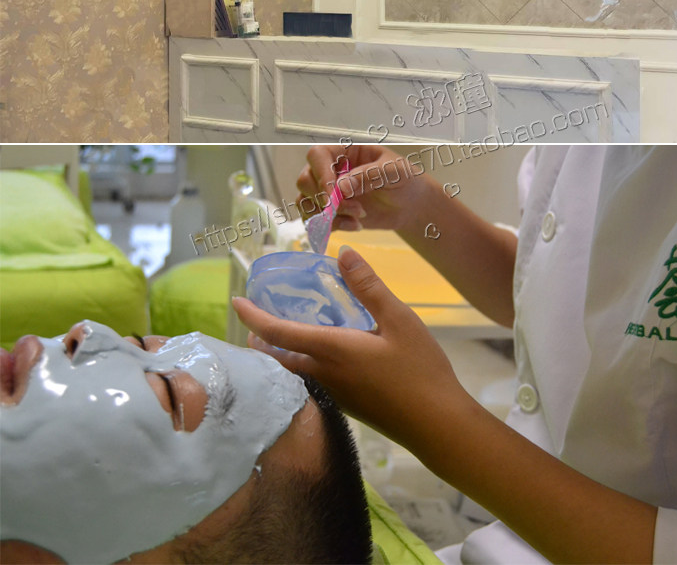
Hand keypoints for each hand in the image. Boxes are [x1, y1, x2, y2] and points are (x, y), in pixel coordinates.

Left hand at [232, 246, 468, 451]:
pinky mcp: (348, 406)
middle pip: (279, 357)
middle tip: (257, 317)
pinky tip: (323, 354)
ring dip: (281, 352)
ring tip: (283, 332)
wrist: (437, 426)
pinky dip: (303, 363)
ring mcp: (335, 395)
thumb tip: (344, 252)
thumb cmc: (419, 370)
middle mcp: (324, 375)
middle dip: (262, 338)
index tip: (236, 301)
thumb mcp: (399, 320)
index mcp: (331, 350)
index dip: (253, 317)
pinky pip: (313, 380)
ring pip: (295, 371)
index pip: (278, 333)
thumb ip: (369, 287)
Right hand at [296, 145, 433, 232]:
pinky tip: (355, 226)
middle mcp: (330, 169)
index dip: (320, 174)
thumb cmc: (404, 179)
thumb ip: (369, 175)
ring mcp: (327, 192)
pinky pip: (315, 220)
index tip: (332, 195)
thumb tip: (341, 187)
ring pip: (305, 202)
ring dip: (327, 216)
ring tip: (357, 219)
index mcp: (344, 151)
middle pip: (305, 180)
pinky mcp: (330, 212)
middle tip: (356, 209)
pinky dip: (331, 227)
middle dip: (326, 200)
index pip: (317, 155)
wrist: (410, 205)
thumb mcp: (394, 171)